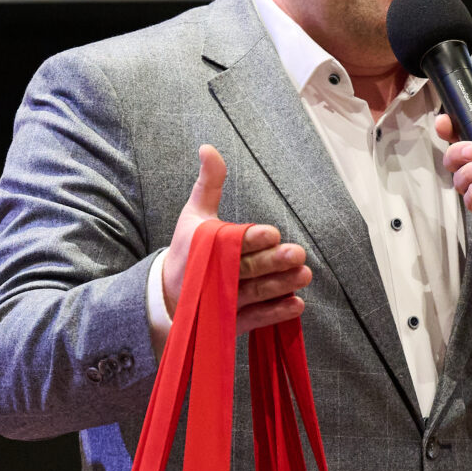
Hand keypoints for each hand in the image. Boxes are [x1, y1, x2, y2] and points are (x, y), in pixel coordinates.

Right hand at [162, 145, 311, 333]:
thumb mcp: (194, 214)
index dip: (251, 238)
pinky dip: (274, 314)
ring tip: (304, 275)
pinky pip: (254, 320)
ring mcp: (224, 302)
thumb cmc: (188, 250)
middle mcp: (215, 275)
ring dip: (280, 286)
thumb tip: (209, 148)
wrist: (167, 298)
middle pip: (247, 269)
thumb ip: (209, 183)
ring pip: (254, 294)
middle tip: (298, 254)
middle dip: (272, 262)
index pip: (231, 242)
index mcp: (206, 246)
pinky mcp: (232, 323)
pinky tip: (296, 304)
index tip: (272, 233)